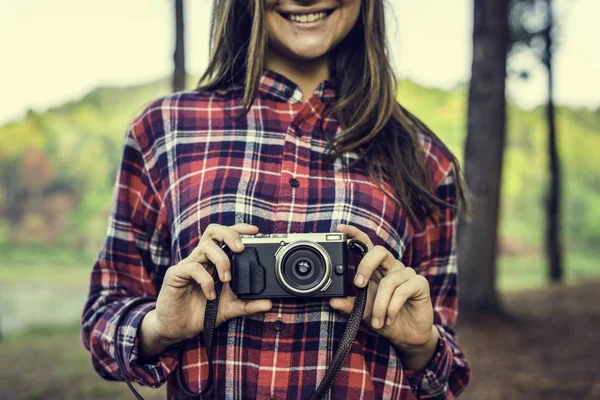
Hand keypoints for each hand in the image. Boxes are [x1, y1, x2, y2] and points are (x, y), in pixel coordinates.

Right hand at [143, 223, 272, 350]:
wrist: (177, 328)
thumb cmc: (201, 312)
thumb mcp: (229, 308)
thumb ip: (248, 305)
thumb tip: (269, 304)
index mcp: (213, 261)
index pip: (225, 236)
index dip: (238, 228)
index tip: (255, 231)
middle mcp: (201, 259)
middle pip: (213, 231)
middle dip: (229, 234)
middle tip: (241, 249)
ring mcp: (188, 265)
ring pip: (205, 246)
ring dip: (221, 260)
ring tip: (227, 279)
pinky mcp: (176, 274)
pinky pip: (192, 268)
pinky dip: (206, 280)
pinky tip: (211, 295)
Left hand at [330, 225, 437, 355]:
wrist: (407, 336)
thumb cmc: (385, 318)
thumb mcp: (363, 312)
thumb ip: (349, 305)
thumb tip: (332, 300)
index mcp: (376, 269)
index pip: (366, 245)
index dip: (355, 234)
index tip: (340, 229)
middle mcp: (392, 267)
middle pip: (379, 252)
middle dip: (366, 266)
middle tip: (358, 284)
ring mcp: (406, 274)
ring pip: (388, 282)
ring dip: (380, 305)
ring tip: (377, 321)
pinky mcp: (419, 284)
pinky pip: (402, 291)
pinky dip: (392, 308)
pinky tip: (389, 318)